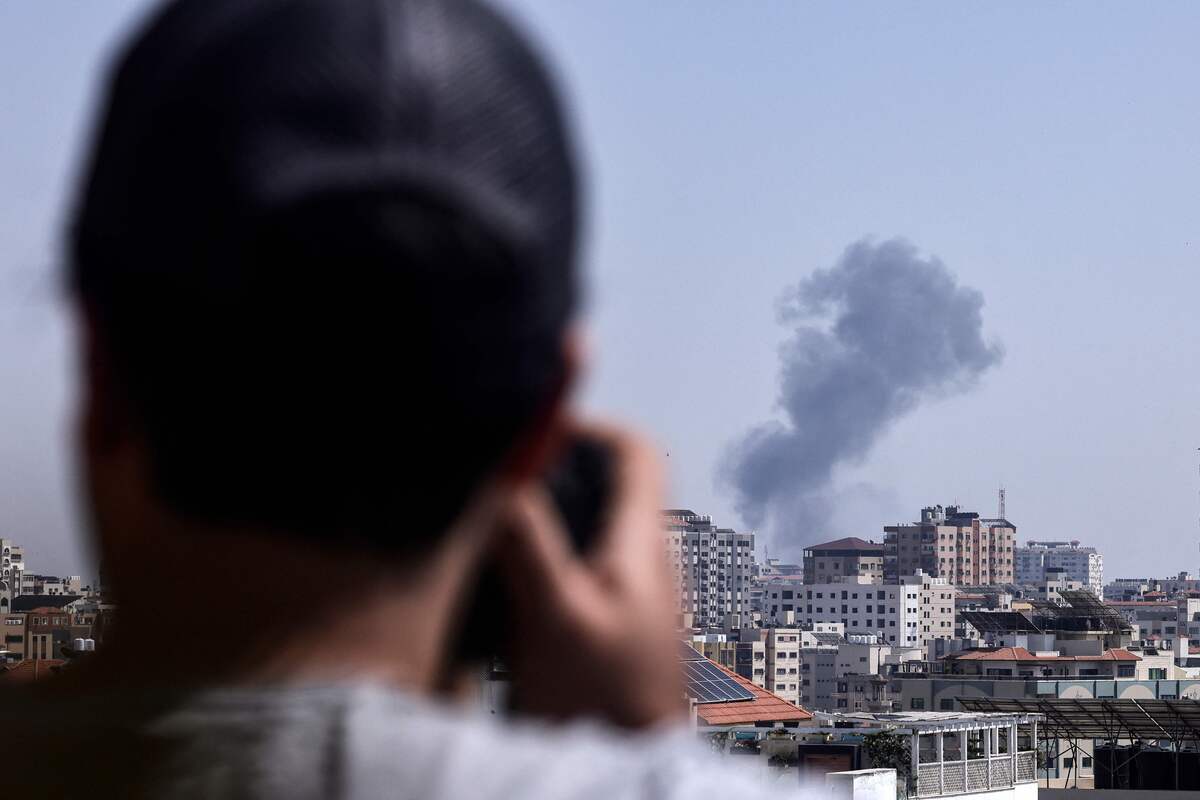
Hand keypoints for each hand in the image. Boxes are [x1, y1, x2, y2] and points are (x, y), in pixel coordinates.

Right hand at [495, 422, 682, 728]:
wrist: (627, 771)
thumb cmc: (605, 701)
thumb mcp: (557, 615)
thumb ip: (530, 542)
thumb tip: (505, 471)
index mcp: (641, 545)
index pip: (637, 453)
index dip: (590, 428)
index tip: (535, 434)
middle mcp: (643, 562)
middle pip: (607, 486)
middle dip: (553, 473)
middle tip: (497, 481)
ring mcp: (629, 596)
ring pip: (588, 529)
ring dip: (543, 519)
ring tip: (490, 528)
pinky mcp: (609, 629)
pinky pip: (577, 571)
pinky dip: (541, 561)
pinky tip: (501, 585)